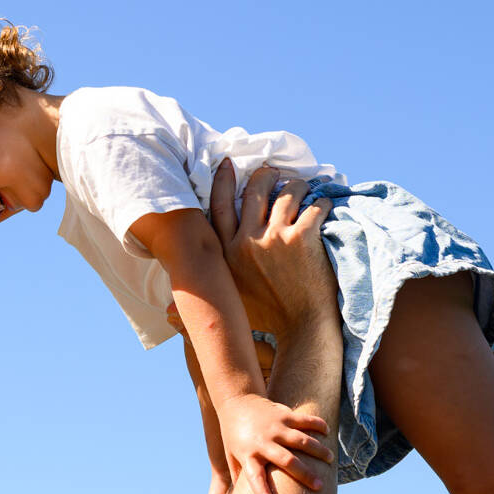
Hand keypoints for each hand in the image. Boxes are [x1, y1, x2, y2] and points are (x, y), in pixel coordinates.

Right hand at [207, 162, 335, 339]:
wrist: (301, 330)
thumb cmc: (266, 320)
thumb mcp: (227, 302)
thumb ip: (204, 295)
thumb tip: (166, 313)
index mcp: (225, 253)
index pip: (219, 206)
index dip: (222, 181)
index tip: (227, 164)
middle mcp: (246, 242)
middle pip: (253, 191)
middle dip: (264, 175)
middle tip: (272, 171)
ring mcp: (273, 239)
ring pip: (285, 193)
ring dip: (296, 185)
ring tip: (302, 186)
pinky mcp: (301, 239)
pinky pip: (313, 206)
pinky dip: (321, 201)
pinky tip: (326, 202)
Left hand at [217, 392, 332, 493]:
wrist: (236, 401)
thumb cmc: (234, 435)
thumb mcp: (231, 456)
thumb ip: (238, 477)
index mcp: (248, 455)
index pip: (255, 478)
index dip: (263, 493)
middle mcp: (263, 442)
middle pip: (287, 461)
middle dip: (304, 474)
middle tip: (319, 486)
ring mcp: (275, 427)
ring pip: (300, 440)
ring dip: (317, 450)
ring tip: (330, 460)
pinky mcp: (283, 414)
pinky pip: (304, 420)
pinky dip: (317, 425)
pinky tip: (327, 433)